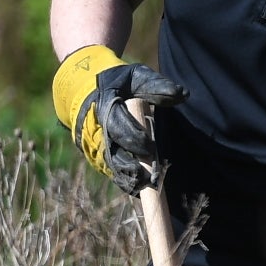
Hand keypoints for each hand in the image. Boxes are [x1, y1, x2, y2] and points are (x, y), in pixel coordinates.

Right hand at [51, 44, 186, 191]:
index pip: (118, 127)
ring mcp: (93, 144)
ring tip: (144, 188)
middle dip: (131, 167)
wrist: (83, 88)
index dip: (134, 139)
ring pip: (109, 165)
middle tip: (149, 179)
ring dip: (126, 177)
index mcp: (104, 107)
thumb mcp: (136, 75)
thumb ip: (156, 85)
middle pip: (113, 153)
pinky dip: (123, 180)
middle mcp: (96, 129)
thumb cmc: (116, 81)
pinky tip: (137, 189)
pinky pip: (109, 170)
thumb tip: (182, 95)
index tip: (151, 148)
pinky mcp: (95, 154)